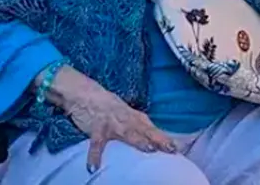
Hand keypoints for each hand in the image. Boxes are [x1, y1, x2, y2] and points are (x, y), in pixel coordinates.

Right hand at [43, 66, 176, 170]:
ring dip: (137, 139)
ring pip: (126, 132)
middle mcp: (125, 118)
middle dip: (157, 138)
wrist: (83, 93)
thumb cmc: (106, 106)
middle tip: (170, 148)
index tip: (176, 147)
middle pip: (144, 130)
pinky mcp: (95, 128)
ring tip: (148, 149)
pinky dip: (94, 155)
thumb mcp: (125, 112)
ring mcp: (111, 123)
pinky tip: (93, 167)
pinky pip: (96, 144)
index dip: (163, 137)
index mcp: (132, 116)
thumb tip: (155, 139)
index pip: (151, 127)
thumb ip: (138, 125)